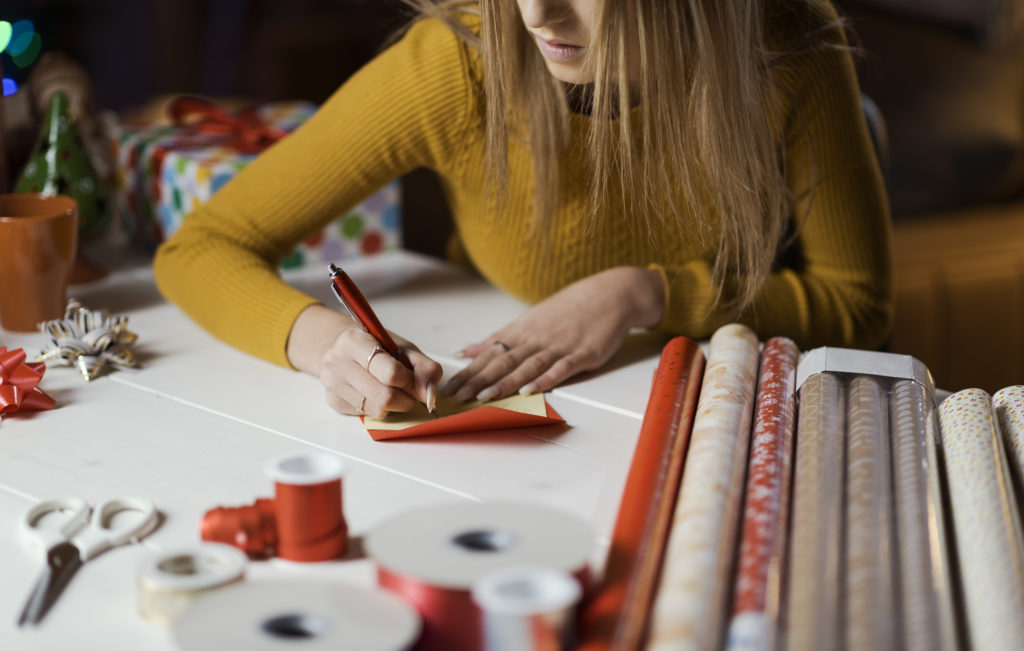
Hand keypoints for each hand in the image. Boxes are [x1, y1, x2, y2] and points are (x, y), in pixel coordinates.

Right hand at [288, 305, 442, 417]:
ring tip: (394, 391)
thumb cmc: (376, 347)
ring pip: (376, 410)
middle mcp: (337, 361)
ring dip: (394, 406)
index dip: (410, 382)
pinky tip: (376, 394)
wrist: (344, 349)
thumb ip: (424, 368)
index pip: (391, 373)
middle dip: (405, 398)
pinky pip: (366, 415)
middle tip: (409, 391)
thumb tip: (429, 395)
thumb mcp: (403, 348)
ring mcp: (332, 382)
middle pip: (385, 396)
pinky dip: (379, 408)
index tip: (413, 380)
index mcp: (355, 341)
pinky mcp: (333, 400)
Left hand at [441, 266, 664, 401]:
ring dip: (505, 382)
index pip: (489, 354)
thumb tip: (467, 351)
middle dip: (478, 380)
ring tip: (485, 397)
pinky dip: (545, 379)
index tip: (448, 387)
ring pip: (527, 366)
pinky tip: (530, 390)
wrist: (611, 294)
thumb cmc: (569, 309)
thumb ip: (499, 338)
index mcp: (522, 331)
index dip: (469, 372)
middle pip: (503, 361)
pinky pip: (561, 369)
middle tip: (457, 397)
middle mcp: (537, 338)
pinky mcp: (583, 354)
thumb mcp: (530, 319)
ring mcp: (560, 346)